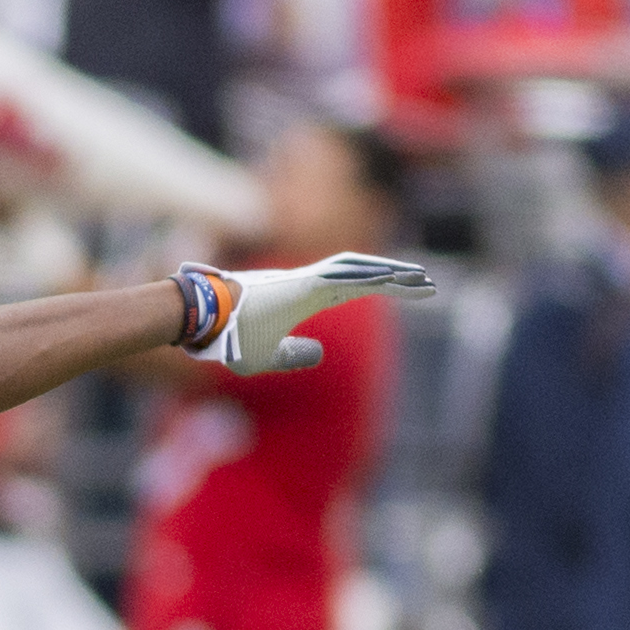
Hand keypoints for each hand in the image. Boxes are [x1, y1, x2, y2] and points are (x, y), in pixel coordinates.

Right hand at [174, 253, 433, 373]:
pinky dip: (372, 279)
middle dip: (397, 278)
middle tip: (428, 283)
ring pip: (359, 271)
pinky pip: (345, 279)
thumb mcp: (265, 358)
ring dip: (391, 274)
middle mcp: (309, 282)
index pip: (355, 288)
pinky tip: (396, 280)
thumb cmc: (227, 337)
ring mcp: (305, 280)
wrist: (200, 319)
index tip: (412, 292)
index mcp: (303, 297)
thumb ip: (293, 356)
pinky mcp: (302, 284)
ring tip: (422, 279)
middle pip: (364, 275)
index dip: (385, 287)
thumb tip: (320, 354)